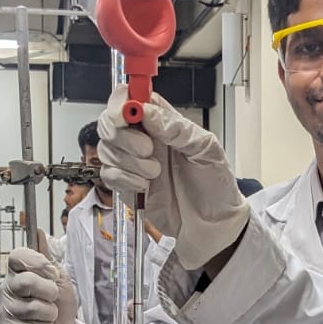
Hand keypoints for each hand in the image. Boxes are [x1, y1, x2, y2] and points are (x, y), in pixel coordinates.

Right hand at [0, 231, 77, 323]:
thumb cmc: (59, 305)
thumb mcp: (60, 279)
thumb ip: (48, 258)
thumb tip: (38, 233)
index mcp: (18, 273)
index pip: (18, 256)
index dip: (38, 263)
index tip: (52, 272)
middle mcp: (7, 289)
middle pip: (25, 282)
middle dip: (48, 291)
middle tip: (53, 298)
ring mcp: (5, 311)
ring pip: (31, 308)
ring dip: (50, 314)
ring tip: (48, 316)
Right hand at [98, 87, 249, 270]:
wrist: (214, 225)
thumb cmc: (216, 185)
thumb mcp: (207, 150)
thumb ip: (177, 128)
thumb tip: (148, 111)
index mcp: (164, 121)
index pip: (130, 97)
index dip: (122, 102)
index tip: (128, 115)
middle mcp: (145, 137)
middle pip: (109, 122)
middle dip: (123, 135)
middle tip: (148, 149)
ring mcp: (133, 162)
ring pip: (106, 149)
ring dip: (128, 161)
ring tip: (155, 172)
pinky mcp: (127, 184)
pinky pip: (108, 175)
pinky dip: (124, 179)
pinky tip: (144, 185)